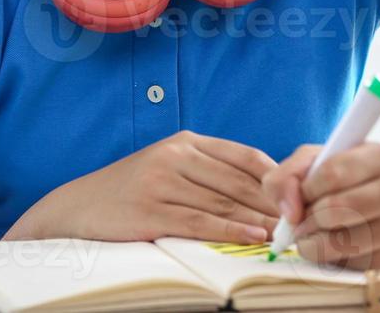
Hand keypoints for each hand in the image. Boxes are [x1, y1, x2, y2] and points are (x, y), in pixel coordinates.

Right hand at [6, 131, 280, 244]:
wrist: (78, 206)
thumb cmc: (131, 190)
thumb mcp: (169, 167)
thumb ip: (208, 171)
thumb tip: (262, 189)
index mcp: (184, 142)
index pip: (243, 155)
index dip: (276, 175)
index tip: (300, 193)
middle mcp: (175, 156)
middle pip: (237, 181)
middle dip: (273, 203)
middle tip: (301, 219)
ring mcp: (161, 182)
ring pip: (222, 202)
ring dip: (258, 219)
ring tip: (284, 232)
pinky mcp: (150, 210)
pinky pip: (199, 221)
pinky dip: (230, 230)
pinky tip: (251, 237)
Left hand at [262, 143, 379, 268]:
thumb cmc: (359, 175)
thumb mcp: (328, 157)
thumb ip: (292, 173)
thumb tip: (287, 214)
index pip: (329, 174)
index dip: (303, 189)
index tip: (298, 196)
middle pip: (333, 210)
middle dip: (305, 218)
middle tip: (298, 220)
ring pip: (339, 243)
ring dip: (311, 242)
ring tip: (309, 234)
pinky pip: (348, 264)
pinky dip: (329, 258)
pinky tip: (333, 245)